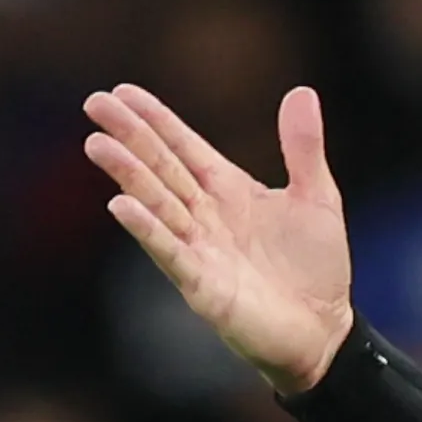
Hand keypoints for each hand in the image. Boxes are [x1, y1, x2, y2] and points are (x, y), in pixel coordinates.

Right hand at [83, 82, 354, 393]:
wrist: (326, 331)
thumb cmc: (317, 269)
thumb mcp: (317, 199)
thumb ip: (304, 149)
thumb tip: (302, 92)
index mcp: (229, 190)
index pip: (184, 147)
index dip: (156, 120)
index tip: (122, 91)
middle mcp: (206, 215)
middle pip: (161, 168)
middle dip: (130, 137)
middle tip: (95, 104)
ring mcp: (200, 249)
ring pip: (157, 204)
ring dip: (128, 175)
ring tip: (97, 145)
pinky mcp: (202, 285)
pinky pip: (170, 252)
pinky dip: (147, 229)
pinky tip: (120, 205)